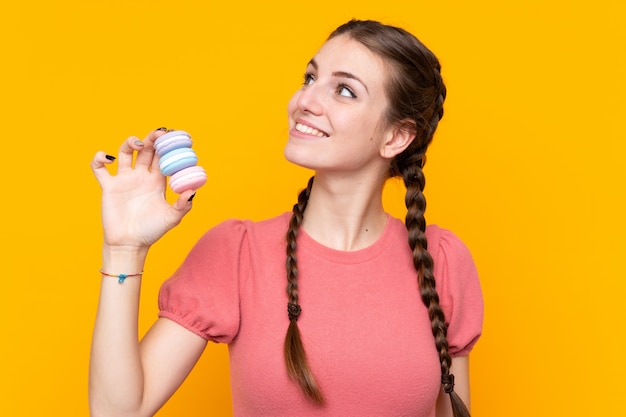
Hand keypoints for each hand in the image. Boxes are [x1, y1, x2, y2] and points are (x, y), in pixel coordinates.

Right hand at [91, 129, 195, 249]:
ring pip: (124, 152)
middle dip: (152, 138)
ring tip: (137, 143)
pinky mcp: (109, 186)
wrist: (130, 244)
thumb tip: (192, 191)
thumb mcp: (172, 218)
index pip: (163, 157)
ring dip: (129, 142)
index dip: (168, 146)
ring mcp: (124, 179)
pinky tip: (106, 158)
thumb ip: (183, 205)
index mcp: (157, 181)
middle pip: (146, 150)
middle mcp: (141, 176)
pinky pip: (99, 168)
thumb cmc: (152, 231)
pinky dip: (99, 158)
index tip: (175, 136)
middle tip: (159, 132)